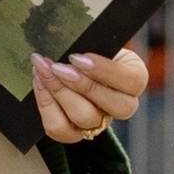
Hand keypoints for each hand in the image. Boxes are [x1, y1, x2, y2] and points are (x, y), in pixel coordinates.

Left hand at [31, 44, 146, 143]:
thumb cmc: (88, 47)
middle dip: (81, 84)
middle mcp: (122, 105)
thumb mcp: (99, 41)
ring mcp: (99, 122)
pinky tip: (38, 82)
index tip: (78, 57)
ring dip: (59, 93)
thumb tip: (73, 43)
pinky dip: (45, 106)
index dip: (105, 71)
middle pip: (112, 105)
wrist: (69, 61)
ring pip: (84, 118)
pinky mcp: (74, 132)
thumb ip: (94, 42)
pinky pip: (60, 128)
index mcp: (135, 79)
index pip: (133, 81)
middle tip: (57, 67)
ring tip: (43, 71)